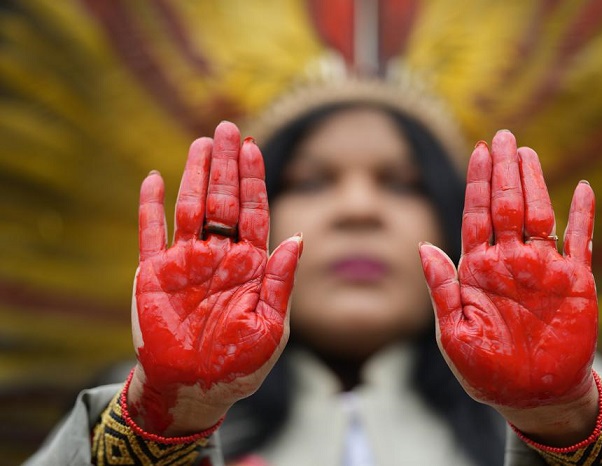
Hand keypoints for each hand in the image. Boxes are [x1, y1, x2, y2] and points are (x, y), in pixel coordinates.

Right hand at [129, 122, 301, 435]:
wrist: (196, 391)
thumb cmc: (240, 365)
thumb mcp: (271, 326)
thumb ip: (282, 282)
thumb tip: (297, 239)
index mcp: (251, 266)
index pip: (254, 212)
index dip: (253, 180)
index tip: (253, 147)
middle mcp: (220, 257)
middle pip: (225, 200)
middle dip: (228, 165)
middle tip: (228, 128)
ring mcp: (186, 262)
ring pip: (191, 208)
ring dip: (195, 175)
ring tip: (202, 143)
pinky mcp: (154, 275)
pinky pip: (150, 233)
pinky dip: (151, 206)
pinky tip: (155, 179)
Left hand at [419, 130, 596, 412]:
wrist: (530, 397)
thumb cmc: (485, 371)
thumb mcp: (454, 333)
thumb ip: (441, 288)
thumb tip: (422, 245)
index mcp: (477, 269)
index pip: (476, 215)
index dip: (477, 183)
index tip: (478, 150)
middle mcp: (509, 261)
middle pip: (505, 206)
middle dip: (503, 172)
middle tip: (503, 137)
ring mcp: (542, 269)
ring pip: (539, 215)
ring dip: (534, 184)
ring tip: (526, 152)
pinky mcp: (575, 283)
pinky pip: (580, 242)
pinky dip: (582, 216)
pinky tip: (581, 188)